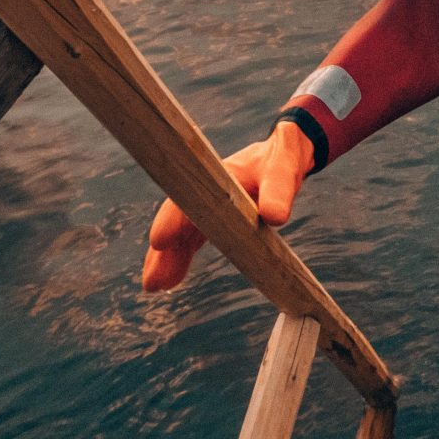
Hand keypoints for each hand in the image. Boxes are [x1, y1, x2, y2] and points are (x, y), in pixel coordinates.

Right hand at [140, 121, 314, 291]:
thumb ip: (279, 190)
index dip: (173, 219)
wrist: (286, 151)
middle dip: (164, 251)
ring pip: (182, 233)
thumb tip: (275, 217)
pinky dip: (181, 256)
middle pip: (178, 221)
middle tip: (152, 282)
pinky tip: (172, 278)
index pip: (189, 197)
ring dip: (167, 259)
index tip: (159, 241)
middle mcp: (206, 190)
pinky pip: (192, 237)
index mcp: (218, 175)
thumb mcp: (284, 170)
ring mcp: (207, 204)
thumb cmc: (283, 158)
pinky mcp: (215, 216)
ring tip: (155, 286)